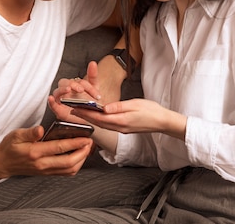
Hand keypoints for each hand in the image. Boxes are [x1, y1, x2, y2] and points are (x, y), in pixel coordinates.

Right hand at [0, 126, 93, 176]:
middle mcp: (42, 164)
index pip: (59, 148)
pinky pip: (64, 173)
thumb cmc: (9, 147)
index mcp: (35, 152)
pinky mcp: (46, 173)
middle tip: (89, 143)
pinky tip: (78, 157)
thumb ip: (29, 132)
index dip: (75, 143)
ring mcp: (45, 170)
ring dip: (81, 160)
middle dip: (82, 153)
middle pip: (68, 162)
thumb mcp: (15, 135)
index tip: (85, 137)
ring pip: (69, 170)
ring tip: (86, 149)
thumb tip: (41, 130)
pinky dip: (75, 166)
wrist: (2, 163)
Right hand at [50, 61, 101, 121]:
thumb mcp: (93, 89)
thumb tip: (92, 63)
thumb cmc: (87, 102)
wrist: (87, 117)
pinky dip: (51, 102)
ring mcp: (61, 99)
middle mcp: (66, 90)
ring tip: (68, 90)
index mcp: (74, 84)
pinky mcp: (58, 110)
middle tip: (81, 89)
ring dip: (62, 90)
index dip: (88, 87)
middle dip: (73, 84)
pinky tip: (51, 99)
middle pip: (65, 83)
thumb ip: (92, 76)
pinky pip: (52, 104)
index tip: (97, 95)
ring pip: (57, 92)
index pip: (80, 82)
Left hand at [68, 98, 186, 140]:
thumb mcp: (135, 104)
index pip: (98, 117)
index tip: (74, 108)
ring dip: (90, 119)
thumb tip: (104, 108)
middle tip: (71, 111)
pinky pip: (107, 125)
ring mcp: (121, 129)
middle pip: (97, 122)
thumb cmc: (151, 111)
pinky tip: (95, 116)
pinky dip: (99, 120)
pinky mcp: (124, 128)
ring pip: (101, 124)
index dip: (85, 113)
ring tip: (80, 112)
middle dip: (84, 116)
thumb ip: (118, 107)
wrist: (163, 121)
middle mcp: (119, 127)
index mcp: (121, 121)